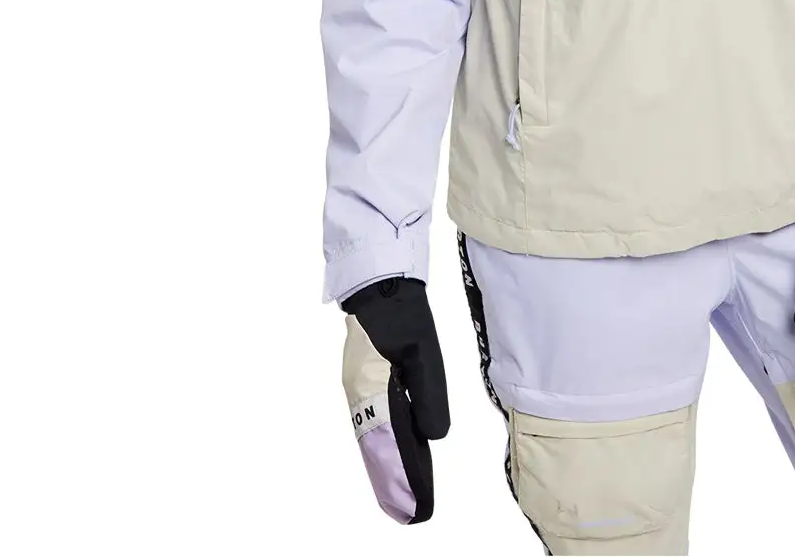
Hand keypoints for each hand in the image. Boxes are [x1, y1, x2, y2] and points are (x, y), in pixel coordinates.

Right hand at [340, 276, 449, 523]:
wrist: (380, 281)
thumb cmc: (402, 314)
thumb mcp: (422, 352)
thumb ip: (428, 395)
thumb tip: (434, 437)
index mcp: (370, 390)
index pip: (387, 446)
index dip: (402, 476)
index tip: (414, 506)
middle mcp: (360, 394)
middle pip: (377, 447)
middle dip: (393, 480)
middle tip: (410, 513)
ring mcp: (361, 386)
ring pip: (375, 436)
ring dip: (389, 464)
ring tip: (405, 494)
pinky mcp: (368, 378)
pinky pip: (375, 420)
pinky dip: (386, 442)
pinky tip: (401, 452)